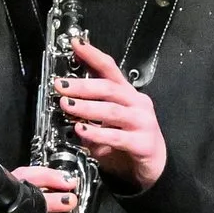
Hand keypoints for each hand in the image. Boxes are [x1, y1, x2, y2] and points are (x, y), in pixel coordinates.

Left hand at [55, 39, 168, 188]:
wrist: (153, 168)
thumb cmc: (129, 141)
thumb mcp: (107, 122)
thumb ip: (90, 111)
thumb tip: (66, 98)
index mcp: (127, 94)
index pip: (110, 69)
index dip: (93, 55)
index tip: (76, 44)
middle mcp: (137, 104)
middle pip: (109, 88)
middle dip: (83, 85)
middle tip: (61, 85)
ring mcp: (143, 123)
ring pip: (112, 111)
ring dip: (86, 107)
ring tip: (66, 105)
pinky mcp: (143, 143)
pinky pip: (117, 137)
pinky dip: (97, 133)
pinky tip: (82, 131)